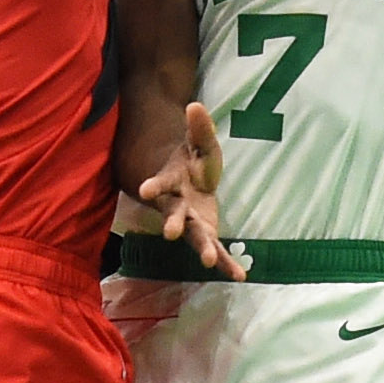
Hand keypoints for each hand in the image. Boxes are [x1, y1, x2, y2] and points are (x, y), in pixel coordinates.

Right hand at [137, 102, 247, 279]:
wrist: (187, 183)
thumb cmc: (191, 162)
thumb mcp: (197, 142)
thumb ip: (199, 128)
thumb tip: (195, 105)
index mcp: (172, 183)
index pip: (160, 184)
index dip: (153, 185)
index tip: (144, 188)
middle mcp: (177, 207)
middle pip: (173, 216)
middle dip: (171, 224)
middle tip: (168, 234)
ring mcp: (190, 223)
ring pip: (193, 237)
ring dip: (201, 248)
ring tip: (207, 262)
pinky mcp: (205, 234)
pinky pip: (216, 250)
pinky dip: (226, 263)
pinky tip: (239, 276)